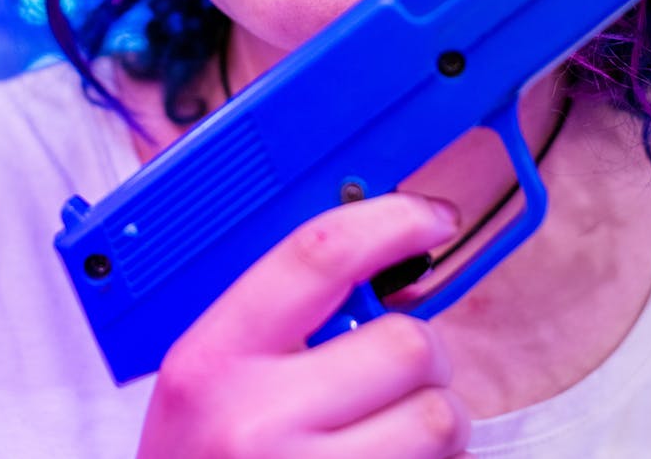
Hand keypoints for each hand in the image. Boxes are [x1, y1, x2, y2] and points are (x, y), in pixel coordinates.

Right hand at [136, 193, 470, 457]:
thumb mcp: (209, 378)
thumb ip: (277, 315)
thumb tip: (381, 258)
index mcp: (212, 361)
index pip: (318, 255)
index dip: (391, 221)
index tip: (430, 218)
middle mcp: (255, 423)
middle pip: (406, 344)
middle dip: (419, 353)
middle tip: (393, 371)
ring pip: (441, 417)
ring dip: (434, 420)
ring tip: (390, 431)